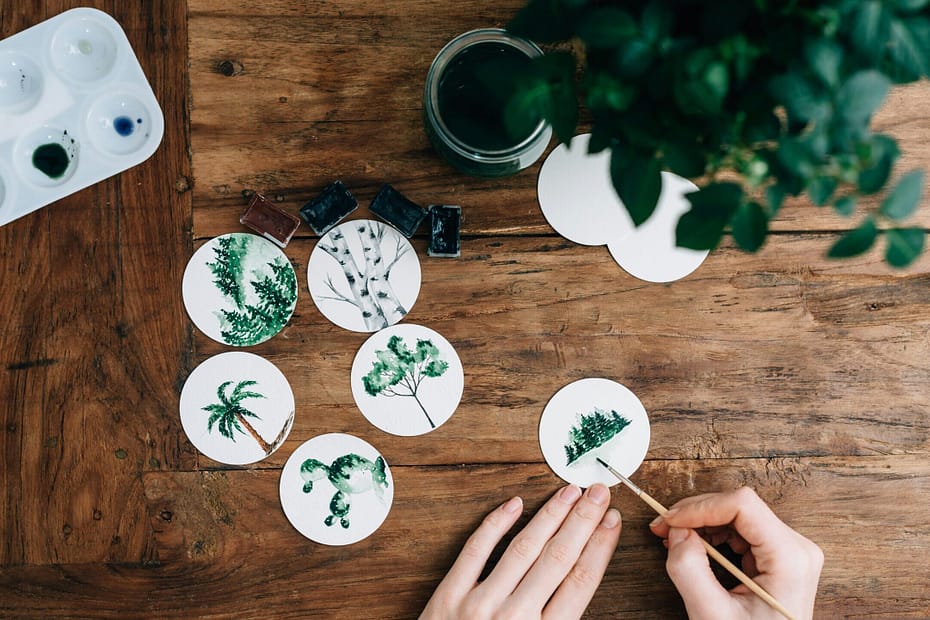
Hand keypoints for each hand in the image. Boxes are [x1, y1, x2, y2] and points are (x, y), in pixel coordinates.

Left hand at [421, 483, 621, 619]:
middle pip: (558, 558)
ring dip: (549, 516)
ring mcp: (481, 605)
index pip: (580, 581)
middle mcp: (516, 618)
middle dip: (582, 521)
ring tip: (568, 492)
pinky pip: (475, 551)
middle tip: (597, 491)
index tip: (612, 520)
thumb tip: (584, 583)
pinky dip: (495, 525)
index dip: (600, 546)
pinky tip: (515, 503)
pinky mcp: (449, 597)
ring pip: (522, 549)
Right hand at [649, 487, 822, 619]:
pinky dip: (713, 534)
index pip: (742, 505)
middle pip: (739, 506)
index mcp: (790, 559)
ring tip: (675, 538)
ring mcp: (789, 551)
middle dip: (696, 514)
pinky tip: (694, 546)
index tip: (671, 521)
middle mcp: (796, 548)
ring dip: (702, 522)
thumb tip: (676, 532)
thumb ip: (690, 571)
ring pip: (737, 515)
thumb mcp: (712, 615)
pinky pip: (741, 530)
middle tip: (664, 528)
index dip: (700, 507)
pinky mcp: (778, 556)